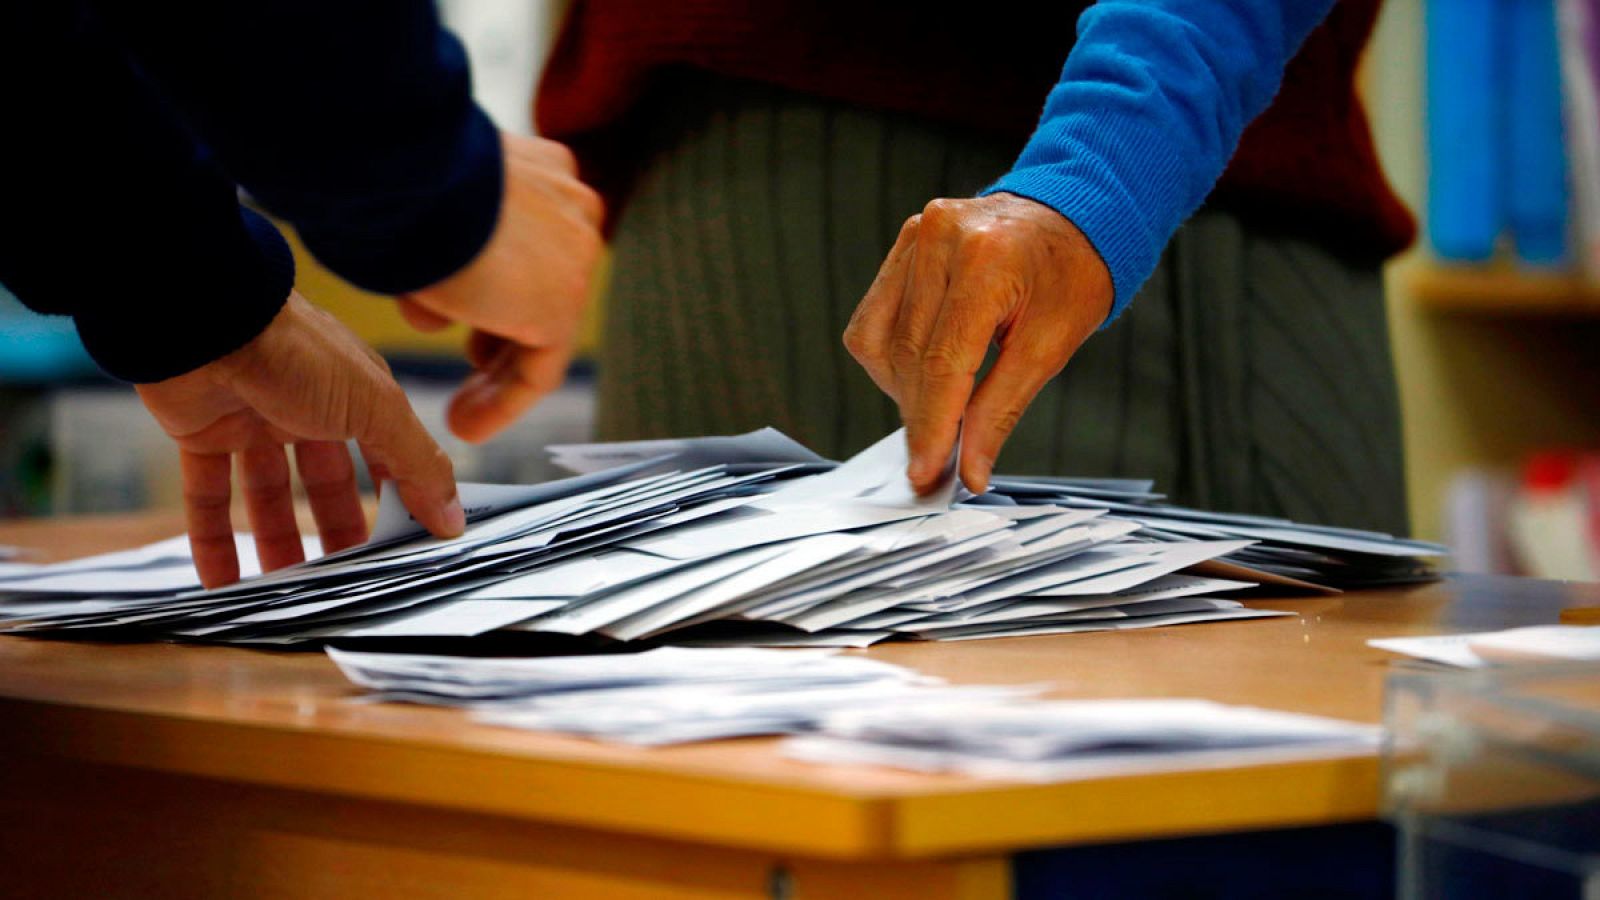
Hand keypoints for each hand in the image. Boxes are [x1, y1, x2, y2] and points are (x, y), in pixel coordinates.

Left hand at [136, 292, 463, 588]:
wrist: (208, 318)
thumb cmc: (302, 355)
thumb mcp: (378, 410)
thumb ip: (418, 465)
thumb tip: (454, 519)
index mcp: (355, 396)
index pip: (385, 458)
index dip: (397, 499)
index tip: (406, 547)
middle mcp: (306, 407)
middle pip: (325, 483)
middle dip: (334, 532)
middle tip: (343, 582)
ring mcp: (252, 419)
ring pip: (266, 494)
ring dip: (274, 542)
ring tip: (282, 593)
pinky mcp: (200, 433)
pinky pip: (207, 495)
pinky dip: (212, 539)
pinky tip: (220, 582)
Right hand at [398, 132, 603, 442]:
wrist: (412, 169)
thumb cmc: (399, 177)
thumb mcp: (426, 209)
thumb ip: (443, 250)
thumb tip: (438, 305)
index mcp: (544, 171)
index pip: (530, 244)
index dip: (498, 286)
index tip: (468, 317)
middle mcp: (570, 207)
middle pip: (541, 287)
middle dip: (502, 334)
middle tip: (474, 364)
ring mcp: (574, 255)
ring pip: (539, 329)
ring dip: (497, 374)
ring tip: (464, 412)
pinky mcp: (561, 303)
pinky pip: (539, 367)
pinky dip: (504, 399)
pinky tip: (467, 424)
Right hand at [843, 193, 1112, 494]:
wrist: (1074, 218)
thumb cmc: (1071, 276)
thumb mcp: (1050, 347)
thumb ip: (1001, 409)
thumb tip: (970, 468)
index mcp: (988, 260)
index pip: (943, 361)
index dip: (932, 425)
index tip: (927, 472)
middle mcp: (943, 238)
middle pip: (910, 356)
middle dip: (920, 417)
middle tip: (935, 461)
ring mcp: (918, 236)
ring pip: (881, 342)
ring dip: (903, 390)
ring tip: (941, 410)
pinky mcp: (905, 244)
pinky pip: (875, 319)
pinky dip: (892, 359)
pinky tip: (924, 373)